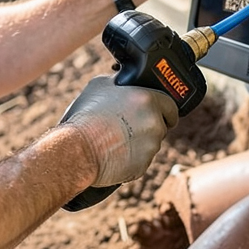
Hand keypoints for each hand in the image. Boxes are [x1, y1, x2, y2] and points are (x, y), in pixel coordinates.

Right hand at [60, 75, 178, 186]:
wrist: (78, 149)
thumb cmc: (86, 116)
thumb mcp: (101, 85)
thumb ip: (121, 83)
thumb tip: (124, 82)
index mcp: (148, 100)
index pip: (171, 105)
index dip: (163, 109)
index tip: (156, 113)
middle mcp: (154, 122)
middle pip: (161, 125)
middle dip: (148, 126)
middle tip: (128, 126)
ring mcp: (151, 146)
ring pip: (151, 144)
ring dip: (139, 143)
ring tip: (115, 139)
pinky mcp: (143, 165)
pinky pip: (141, 160)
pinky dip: (131, 159)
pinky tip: (114, 152)